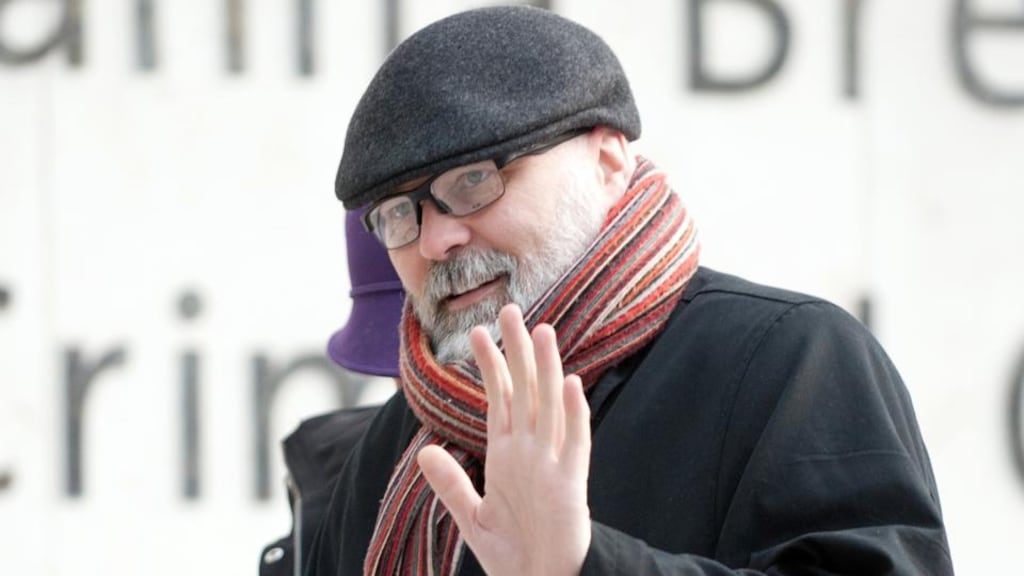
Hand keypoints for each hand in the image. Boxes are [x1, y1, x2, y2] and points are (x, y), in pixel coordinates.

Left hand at [417, 304, 592, 575]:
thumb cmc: (514, 554)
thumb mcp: (471, 517)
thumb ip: (450, 483)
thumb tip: (423, 450)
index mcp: (508, 456)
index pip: (500, 398)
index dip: (491, 364)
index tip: (479, 331)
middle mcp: (531, 452)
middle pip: (526, 390)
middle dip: (518, 351)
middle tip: (510, 309)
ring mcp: (552, 464)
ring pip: (550, 406)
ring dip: (547, 369)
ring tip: (543, 331)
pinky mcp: (570, 485)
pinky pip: (574, 443)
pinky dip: (572, 414)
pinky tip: (570, 384)